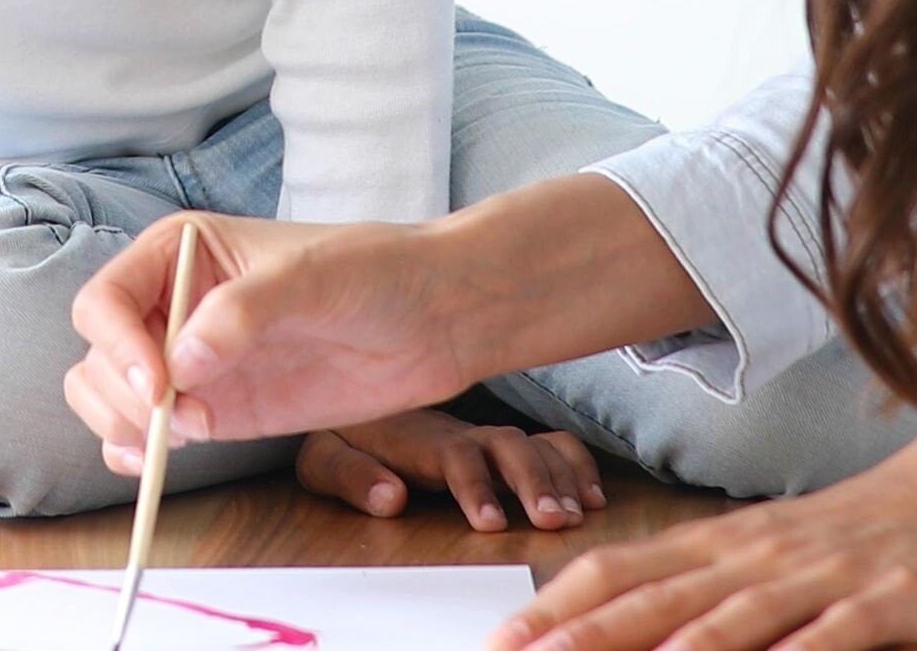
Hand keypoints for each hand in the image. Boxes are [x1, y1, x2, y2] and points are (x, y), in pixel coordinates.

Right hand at [63, 211, 478, 467]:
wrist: (434, 320)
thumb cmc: (375, 272)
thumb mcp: (308, 278)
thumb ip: (242, 313)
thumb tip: (181, 361)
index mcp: (179, 253)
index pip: (105, 301)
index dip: (116, 346)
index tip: (158, 383)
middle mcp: (173, 306)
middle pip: (96, 356)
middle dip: (119, 395)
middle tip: (175, 421)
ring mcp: (192, 362)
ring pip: (108, 398)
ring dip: (126, 428)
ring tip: (185, 436)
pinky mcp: (217, 409)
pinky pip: (146, 437)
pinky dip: (138, 455)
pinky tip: (163, 460)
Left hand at [294, 407, 604, 532]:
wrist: (349, 392)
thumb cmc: (340, 437)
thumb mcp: (324, 458)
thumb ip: (352, 476)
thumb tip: (390, 498)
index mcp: (417, 439)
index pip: (454, 456)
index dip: (475, 487)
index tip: (491, 523)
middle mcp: (460, 434)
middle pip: (507, 446)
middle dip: (534, 482)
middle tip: (553, 521)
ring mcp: (485, 436)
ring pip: (534, 445)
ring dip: (561, 478)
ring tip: (578, 515)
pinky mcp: (502, 444)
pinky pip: (550, 443)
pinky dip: (576, 464)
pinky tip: (593, 496)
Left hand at [490, 436, 916, 650]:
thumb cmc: (848, 533)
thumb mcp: (760, 551)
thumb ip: (692, 584)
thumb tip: (614, 621)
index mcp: (719, 542)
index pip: (621, 568)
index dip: (559, 606)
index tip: (501, 638)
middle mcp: (757, 555)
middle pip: (660, 596)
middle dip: (586, 633)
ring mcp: (821, 575)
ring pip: (736, 615)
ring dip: (675, 648)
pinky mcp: (886, 598)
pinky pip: (838, 629)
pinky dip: (801, 649)